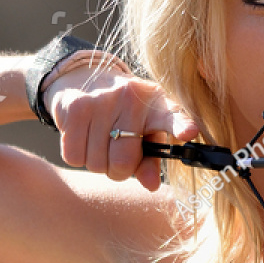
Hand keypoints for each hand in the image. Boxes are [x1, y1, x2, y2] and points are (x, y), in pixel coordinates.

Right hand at [45, 62, 199, 190]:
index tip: (189, 132)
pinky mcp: (74, 107)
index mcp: (158, 104)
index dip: (181, 125)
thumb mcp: (146, 130)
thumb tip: (151, 185)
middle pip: (123, 162)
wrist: (84, 77)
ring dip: (97, 164)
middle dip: (118, 172)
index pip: (173, 117)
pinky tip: (84, 138)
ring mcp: (101, 101)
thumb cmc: (124, 113)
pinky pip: (74, 156)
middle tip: (117, 158)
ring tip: (100, 143)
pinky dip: (78, 156)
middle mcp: (131, 98)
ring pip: (96, 163)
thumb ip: (152, 159)